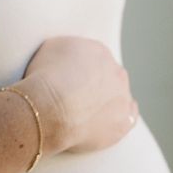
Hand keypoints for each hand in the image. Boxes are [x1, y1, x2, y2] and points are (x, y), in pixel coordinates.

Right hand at [21, 35, 137, 154]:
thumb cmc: (43, 81)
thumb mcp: (49, 49)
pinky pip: (129, 118)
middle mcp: (116, 71)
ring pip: (120, 97)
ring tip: (89, 115)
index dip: (82, 74)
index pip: (95, 61)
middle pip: (110, 77)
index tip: (72, 84)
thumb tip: (70, 58)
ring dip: (109, 103)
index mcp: (99, 52)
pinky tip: (108, 123)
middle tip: (78, 100)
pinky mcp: (124, 121)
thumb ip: (67, 51)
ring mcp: (123, 97)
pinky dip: (120, 119)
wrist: (49, 109)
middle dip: (97, 87)